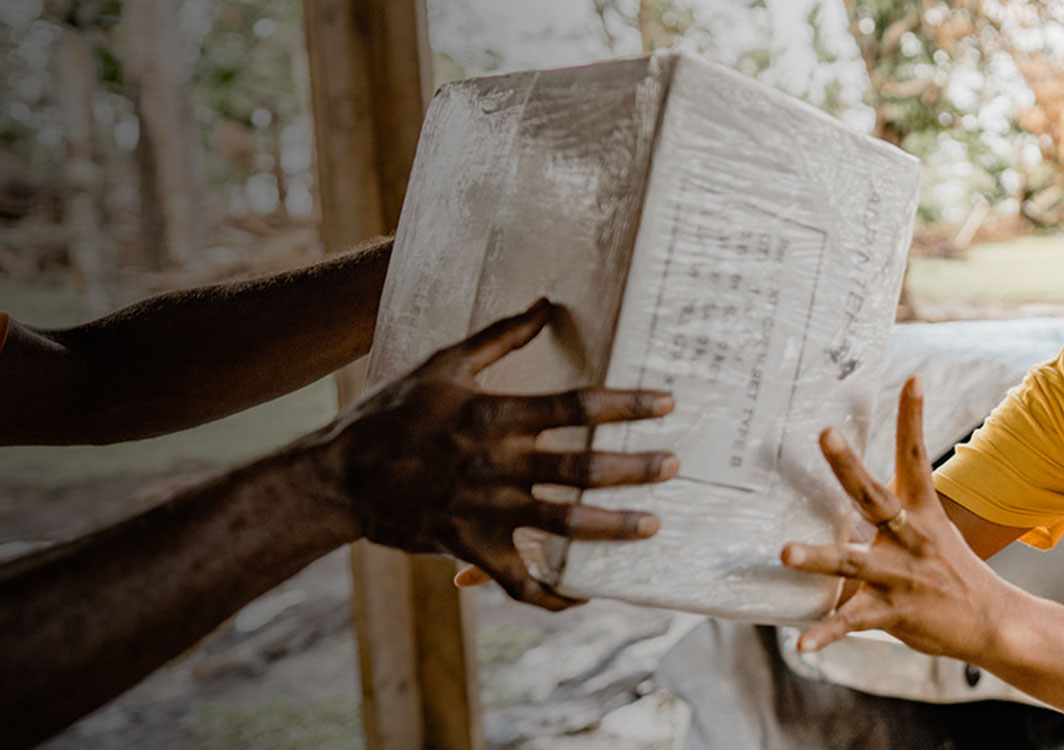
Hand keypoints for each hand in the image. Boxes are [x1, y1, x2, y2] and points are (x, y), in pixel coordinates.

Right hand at [311, 298, 678, 609]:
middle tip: (673, 466)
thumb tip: (546, 302)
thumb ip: (500, 336)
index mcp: (495, 416)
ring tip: (651, 525)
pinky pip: (519, 581)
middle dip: (635, 468)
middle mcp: (498, 465)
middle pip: (582, 468)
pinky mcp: (470, 548)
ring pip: (564, 525)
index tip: (666, 404)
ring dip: (613, 527)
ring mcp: (486, 511)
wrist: (338, 475)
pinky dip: (553, 594)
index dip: (626, 405)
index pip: (576, 406)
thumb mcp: (442, 365)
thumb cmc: (391, 414)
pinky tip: (584, 595)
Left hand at [781, 377, 1023, 657]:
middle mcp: (911, 539)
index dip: (913, 418)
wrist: (994, 622)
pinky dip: (825, 634)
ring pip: (853, 563)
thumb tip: (853, 489)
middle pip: (875, 497)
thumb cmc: (952, 573)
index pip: (915, 457)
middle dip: (849, 467)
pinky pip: (852, 622)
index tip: (912, 378)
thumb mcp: (929, 534)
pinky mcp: (893, 614)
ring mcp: (901, 577)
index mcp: (921, 513)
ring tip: (784, 552)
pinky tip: (801, 645)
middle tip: (826, 434)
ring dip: (819, 558)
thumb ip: (889, 514)